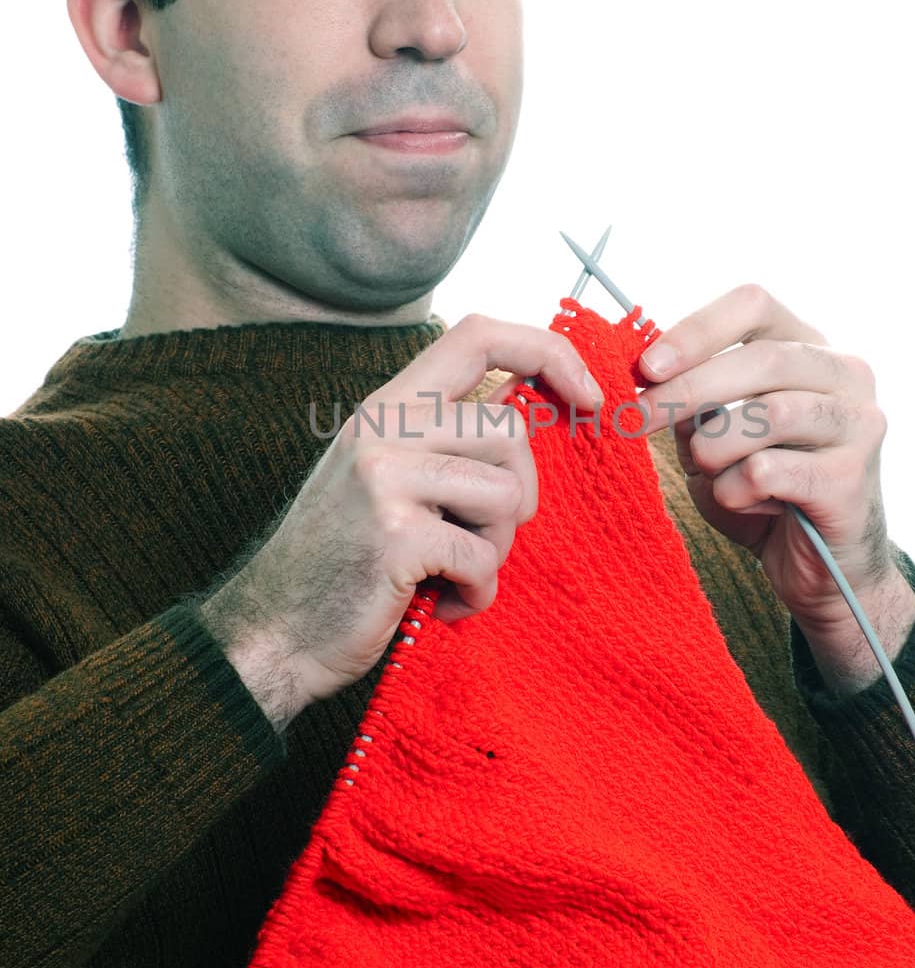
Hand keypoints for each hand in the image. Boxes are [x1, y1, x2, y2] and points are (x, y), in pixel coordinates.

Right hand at [199, 314, 601, 725]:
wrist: (273, 633)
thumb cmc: (344, 562)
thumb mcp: (385, 477)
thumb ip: (443, 441)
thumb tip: (539, 416)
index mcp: (386, 406)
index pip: (478, 334)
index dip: (548, 351)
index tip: (588, 396)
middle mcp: (382, 427)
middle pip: (511, 433)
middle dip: (519, 499)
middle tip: (481, 541)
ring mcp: (385, 478)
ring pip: (506, 497)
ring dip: (496, 552)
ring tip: (454, 574)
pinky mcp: (394, 535)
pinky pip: (482, 559)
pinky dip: (476, 595)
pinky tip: (441, 606)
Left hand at [635, 283, 895, 627]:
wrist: (821, 569)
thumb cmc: (764, 491)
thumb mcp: (718, 436)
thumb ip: (694, 403)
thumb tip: (643, 376)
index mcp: (811, 349)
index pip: (755, 306)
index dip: (697, 330)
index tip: (646, 366)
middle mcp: (846, 375)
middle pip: (762, 359)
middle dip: (687, 389)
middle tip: (636, 419)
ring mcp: (859, 425)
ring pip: (768, 414)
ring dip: (715, 447)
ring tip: (707, 471)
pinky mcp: (851, 479)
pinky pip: (770, 471)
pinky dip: (735, 489)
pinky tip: (741, 503)